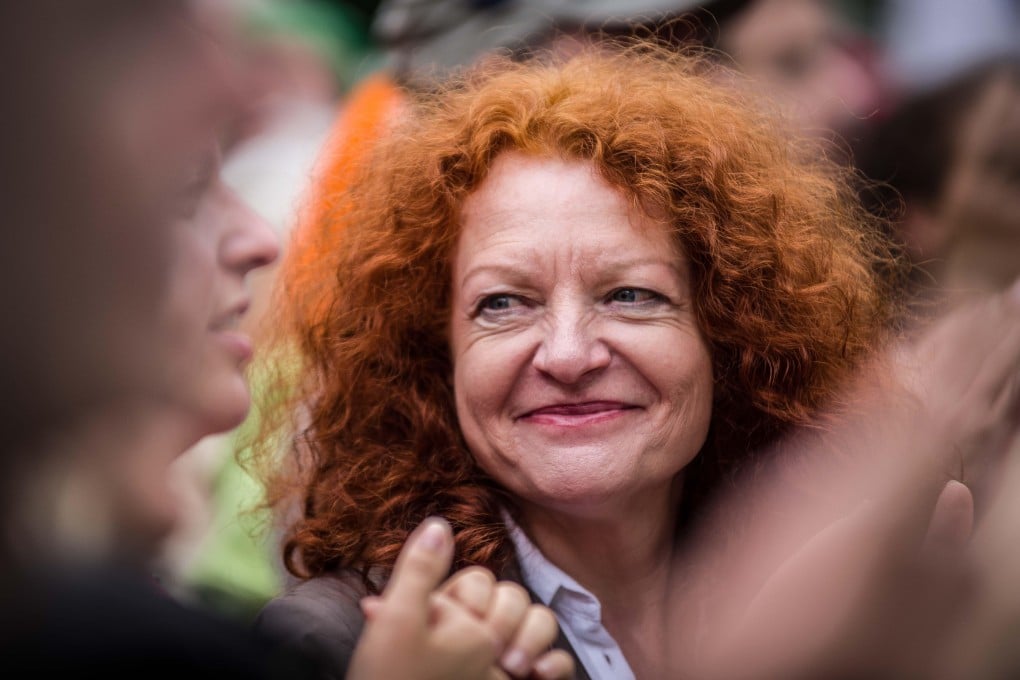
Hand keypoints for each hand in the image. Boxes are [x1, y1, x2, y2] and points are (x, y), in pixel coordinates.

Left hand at [349, 517, 573, 679]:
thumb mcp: (399, 620)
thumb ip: (418, 573)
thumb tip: (438, 524)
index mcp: (449, 614)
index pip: (481, 581)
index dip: (479, 597)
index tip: (467, 619)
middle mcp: (480, 632)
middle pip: (515, 596)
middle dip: (509, 618)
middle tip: (493, 650)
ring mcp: (507, 655)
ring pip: (541, 621)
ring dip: (534, 637)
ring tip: (513, 666)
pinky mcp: (530, 679)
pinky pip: (560, 660)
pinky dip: (555, 663)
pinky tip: (537, 675)